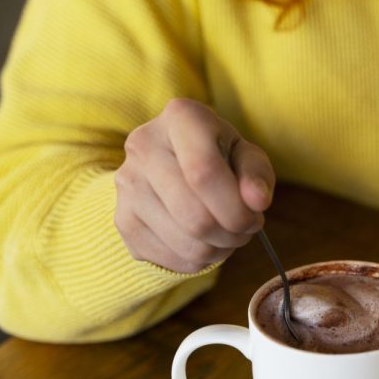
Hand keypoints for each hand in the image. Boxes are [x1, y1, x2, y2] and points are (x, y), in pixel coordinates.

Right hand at [114, 98, 274, 272]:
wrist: (171, 164)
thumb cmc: (218, 156)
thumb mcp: (245, 154)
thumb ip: (256, 173)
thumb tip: (256, 200)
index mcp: (180, 118)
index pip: (204, 171)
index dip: (236, 207)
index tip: (254, 217)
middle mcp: (143, 146)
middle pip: (194, 215)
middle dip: (231, 234)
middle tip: (243, 229)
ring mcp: (126, 184)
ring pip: (184, 242)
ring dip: (217, 250)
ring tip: (226, 235)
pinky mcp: (121, 219)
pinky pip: (168, 258)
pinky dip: (196, 261)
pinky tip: (204, 243)